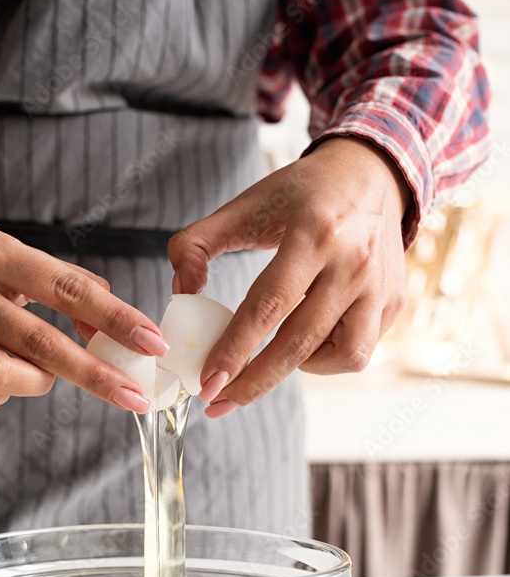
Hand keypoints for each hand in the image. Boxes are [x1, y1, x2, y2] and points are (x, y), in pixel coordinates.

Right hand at [0, 221, 167, 409]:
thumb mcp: (11, 251)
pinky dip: (3, 393)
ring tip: (44, 371)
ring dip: (39, 381)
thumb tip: (111, 318)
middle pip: (41, 342)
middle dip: (95, 374)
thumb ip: (63, 281)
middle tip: (134, 395)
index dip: (114, 318)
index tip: (151, 342)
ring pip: (2, 374)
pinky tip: (7, 375)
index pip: (67, 289)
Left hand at [168, 137, 409, 416]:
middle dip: (253, 382)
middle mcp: (353, 263)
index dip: (235, 349)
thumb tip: (181, 292)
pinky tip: (306, 342)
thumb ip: (198, 243)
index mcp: (313, 233)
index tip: (207, 382)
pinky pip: (358, 352)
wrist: (373, 175)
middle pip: (299, 343)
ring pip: (339, 357)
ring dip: (296, 369)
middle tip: (218, 402)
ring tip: (270, 357)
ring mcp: (380, 286)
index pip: (268, 305)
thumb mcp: (246, 204)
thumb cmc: (303, 194)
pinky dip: (326, 359)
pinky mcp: (394, 302)